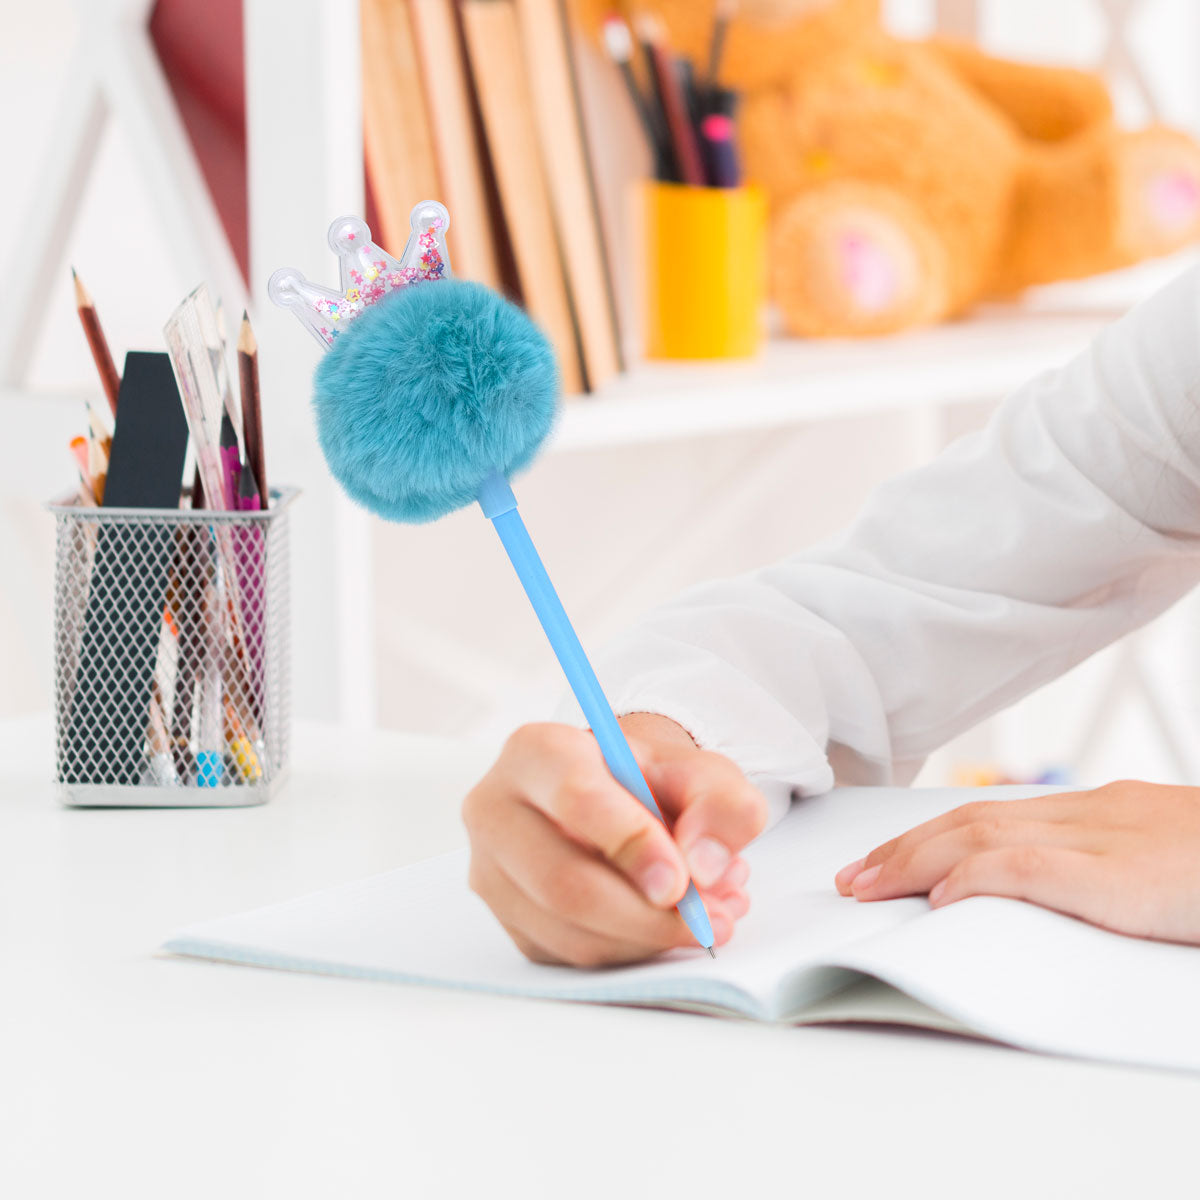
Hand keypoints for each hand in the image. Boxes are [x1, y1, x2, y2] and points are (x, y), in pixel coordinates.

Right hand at [463, 714, 767, 966]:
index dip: (632, 844)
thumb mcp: (704, 773)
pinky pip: (570, 957)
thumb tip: (704, 868)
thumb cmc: (654, 783)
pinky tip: (668, 927)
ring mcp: (491, 871)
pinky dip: (631, 954)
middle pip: (563, 881)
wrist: (620, 801)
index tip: (682, 882)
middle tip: (711, 920)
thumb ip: (721, 805)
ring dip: (648, 939)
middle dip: (647, 914)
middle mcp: (496, 809)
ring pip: (569, 930)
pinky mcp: (509, 921)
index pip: (575, 797)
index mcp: (536, 751)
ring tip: (706, 917)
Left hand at [834, 781, 1199, 944]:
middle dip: (905, 848)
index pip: (995, 817)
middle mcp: (1093, 814)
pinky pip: (1028, 869)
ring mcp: (1106, 839)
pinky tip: (938, 896)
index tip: (889, 859)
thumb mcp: (1167, 862)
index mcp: (1104, 812)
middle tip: (853, 878)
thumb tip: (1053, 895)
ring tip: (867, 888)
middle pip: (973, 822)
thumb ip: (1113, 869)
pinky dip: (975, 878)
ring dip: (916, 862)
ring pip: (984, 838)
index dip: (933, 835)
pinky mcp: (1119, 876)